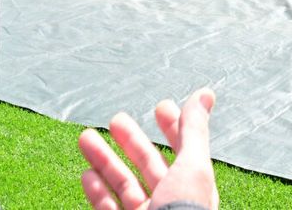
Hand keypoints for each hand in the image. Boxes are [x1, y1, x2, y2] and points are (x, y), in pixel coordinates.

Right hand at [78, 88, 218, 209]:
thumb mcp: (192, 168)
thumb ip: (194, 131)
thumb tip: (206, 92)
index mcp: (194, 189)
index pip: (186, 152)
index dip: (175, 128)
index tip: (160, 106)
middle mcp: (171, 205)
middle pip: (151, 167)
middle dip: (133, 140)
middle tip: (117, 118)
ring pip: (124, 186)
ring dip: (104, 160)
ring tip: (85, 136)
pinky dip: (97, 192)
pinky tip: (86, 174)